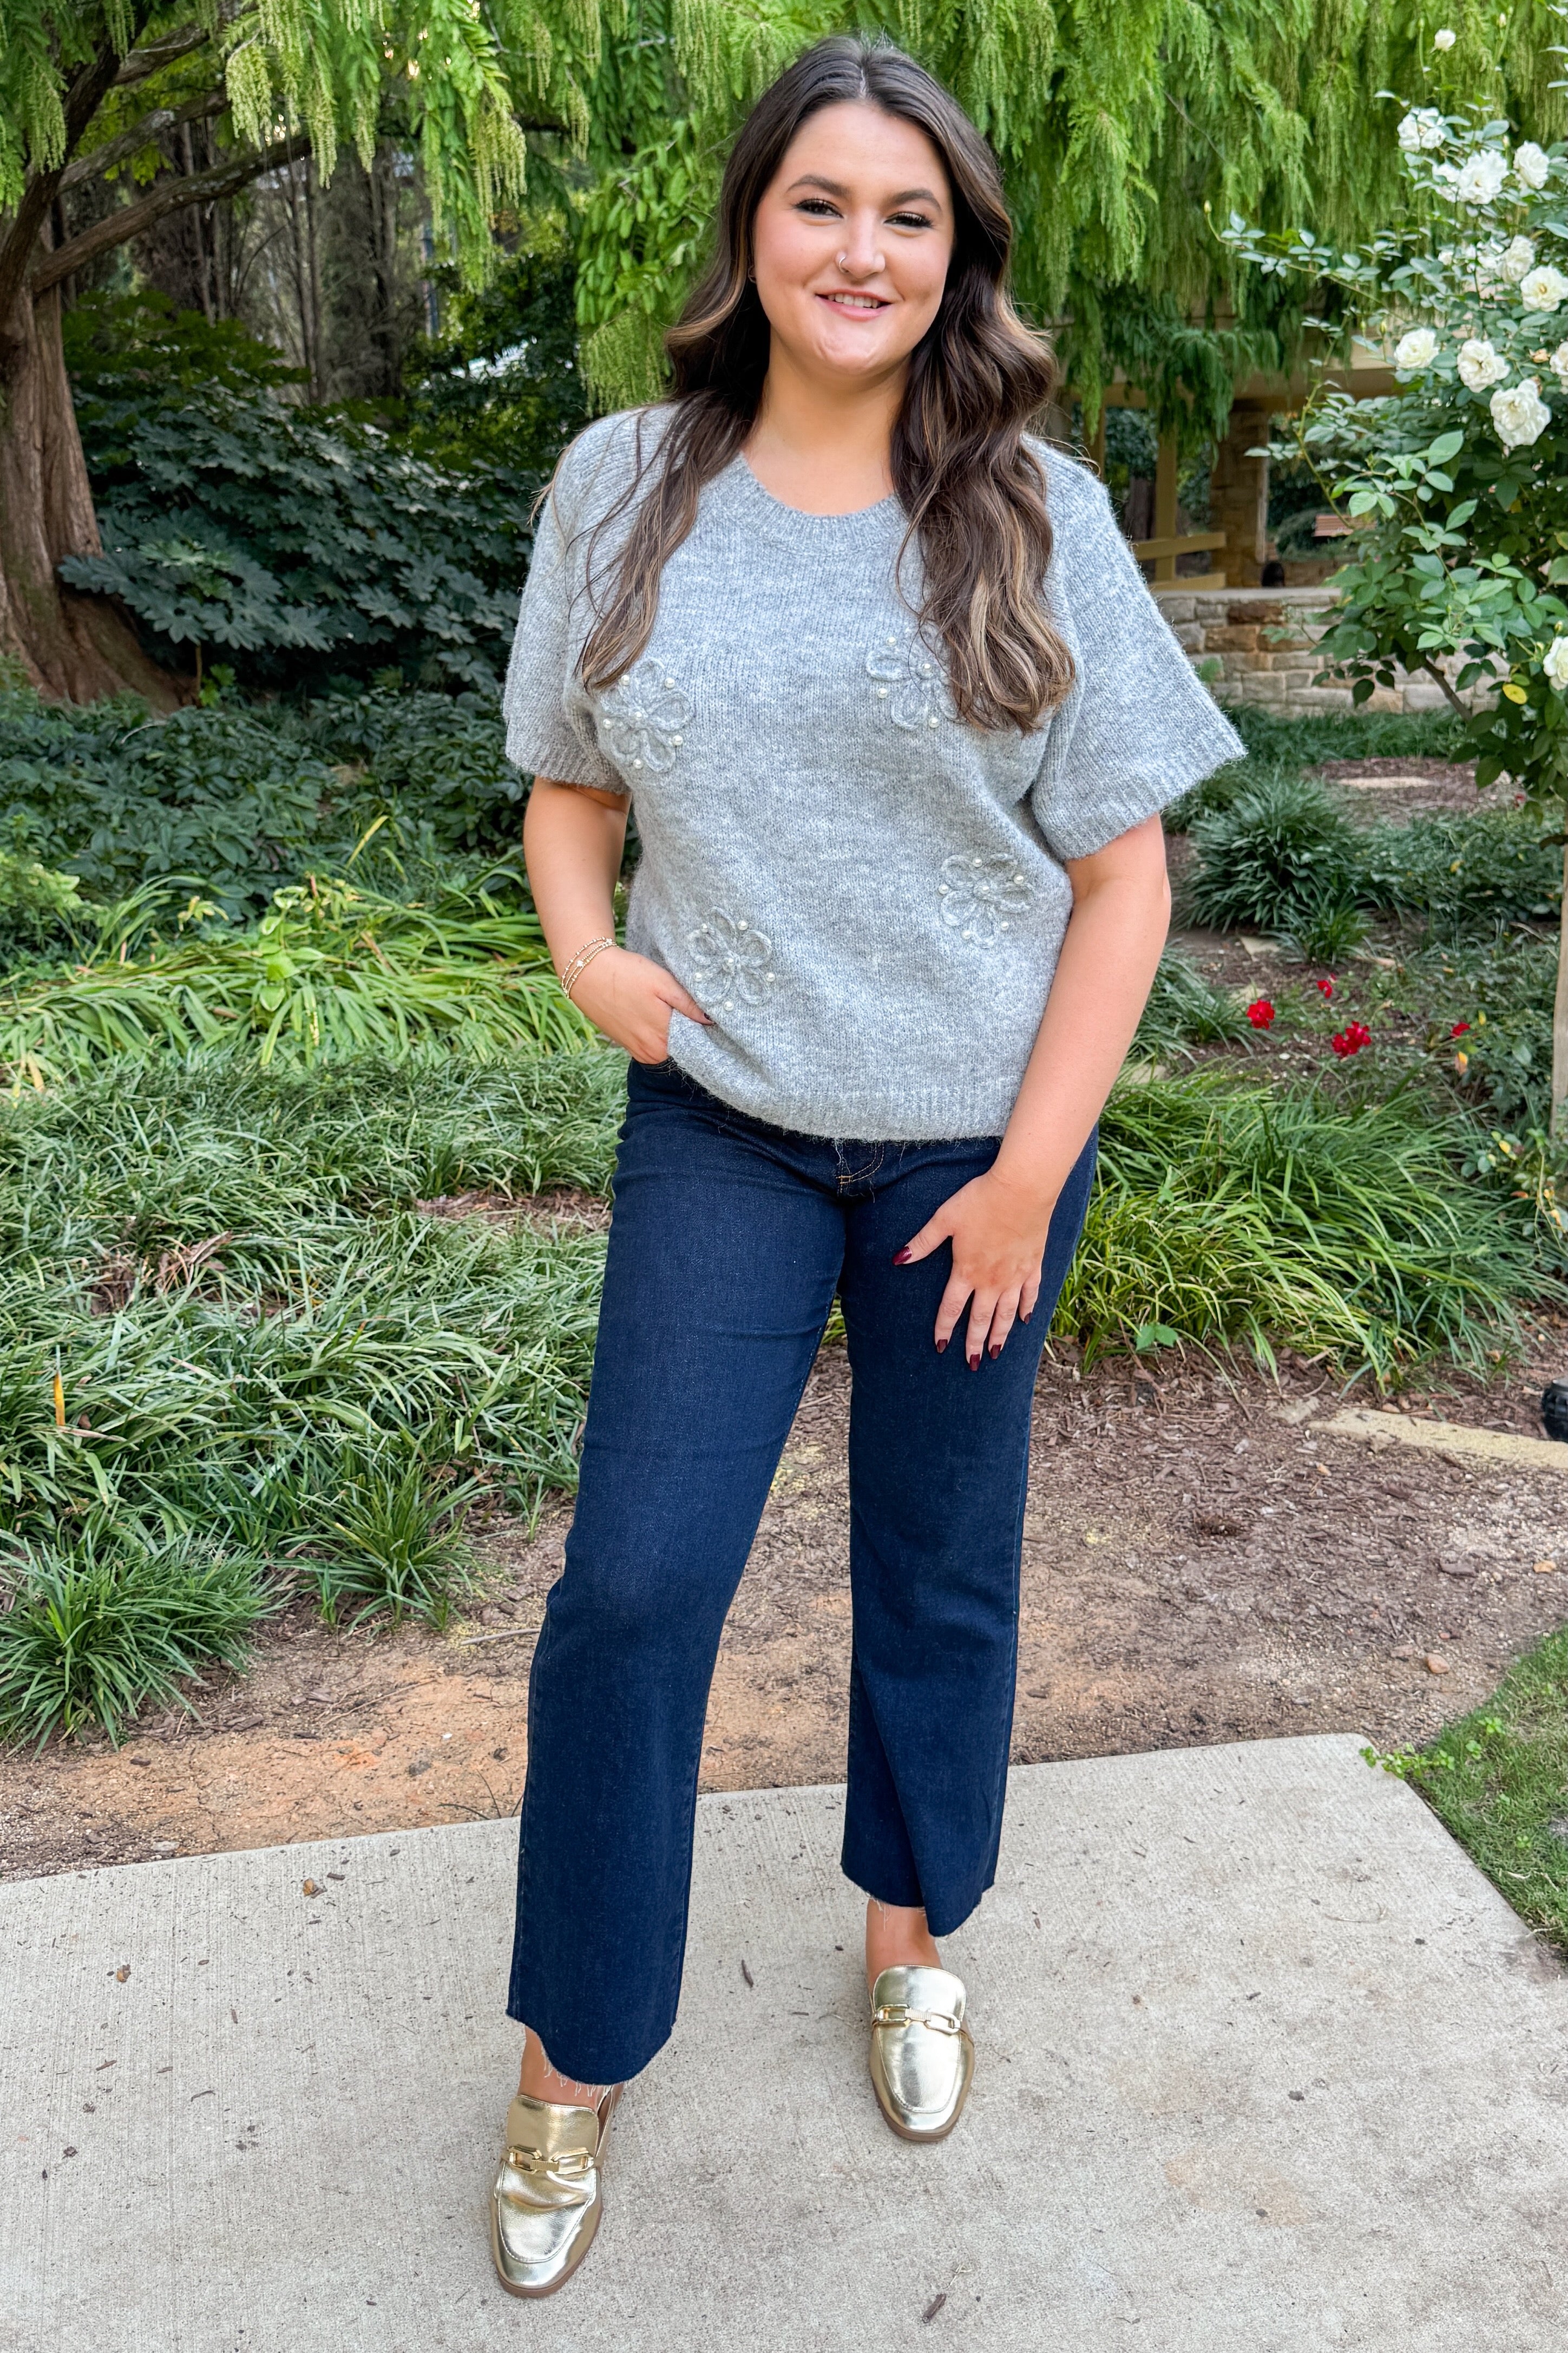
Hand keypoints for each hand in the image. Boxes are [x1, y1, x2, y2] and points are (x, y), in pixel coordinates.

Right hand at [569, 944, 708, 1062]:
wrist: (588, 974)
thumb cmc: (627, 974)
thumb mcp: (663, 983)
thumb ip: (688, 1005)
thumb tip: (711, 1020)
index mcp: (664, 1040)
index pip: (697, 1044)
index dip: (705, 1030)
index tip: (709, 1015)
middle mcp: (652, 1053)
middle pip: (683, 1047)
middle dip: (690, 1031)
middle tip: (692, 1008)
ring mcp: (638, 1052)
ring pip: (668, 1047)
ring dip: (674, 1033)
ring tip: (670, 1010)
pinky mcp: (628, 1046)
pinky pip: (652, 1046)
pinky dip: (658, 1035)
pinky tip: (655, 1016)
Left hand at [895, 1164, 1058, 1366]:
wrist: (1022, 1189)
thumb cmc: (980, 1200)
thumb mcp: (945, 1219)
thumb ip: (922, 1242)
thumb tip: (898, 1259)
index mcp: (966, 1271)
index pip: (951, 1308)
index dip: (943, 1329)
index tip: (939, 1347)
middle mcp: (991, 1280)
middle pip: (980, 1319)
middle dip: (973, 1343)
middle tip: (971, 1363)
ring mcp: (1014, 1275)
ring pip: (1006, 1314)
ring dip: (999, 1335)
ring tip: (994, 1353)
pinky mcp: (1033, 1266)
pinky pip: (1030, 1295)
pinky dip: (1026, 1309)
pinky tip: (1025, 1321)